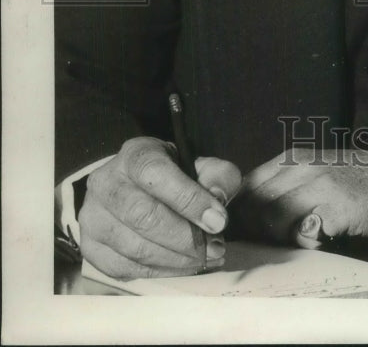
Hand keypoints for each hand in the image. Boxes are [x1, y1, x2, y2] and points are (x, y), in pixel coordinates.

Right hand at [78, 136, 240, 278]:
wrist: (136, 187)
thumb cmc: (174, 176)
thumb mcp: (200, 165)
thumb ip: (218, 177)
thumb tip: (216, 206)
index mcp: (135, 155)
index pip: (156, 174)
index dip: (189, 199)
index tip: (218, 221)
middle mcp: (106, 183)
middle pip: (143, 216)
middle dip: (185, 238)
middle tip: (214, 247)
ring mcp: (92, 217)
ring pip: (134, 247)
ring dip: (176, 260)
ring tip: (204, 258)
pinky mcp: (90, 247)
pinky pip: (125, 268)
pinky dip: (159, 272)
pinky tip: (182, 266)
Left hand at [232, 144, 367, 244]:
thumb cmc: (367, 181)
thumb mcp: (321, 173)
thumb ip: (288, 188)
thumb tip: (248, 219)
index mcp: (294, 159)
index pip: (244, 187)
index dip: (238, 215)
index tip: (244, 235)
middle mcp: (303, 167)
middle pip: (252, 204)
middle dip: (252, 231)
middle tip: (269, 247)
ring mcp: (322, 184)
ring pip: (272, 216)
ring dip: (277, 238)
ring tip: (298, 244)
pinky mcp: (342, 207)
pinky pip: (305, 232)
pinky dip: (305, 244)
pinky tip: (321, 242)